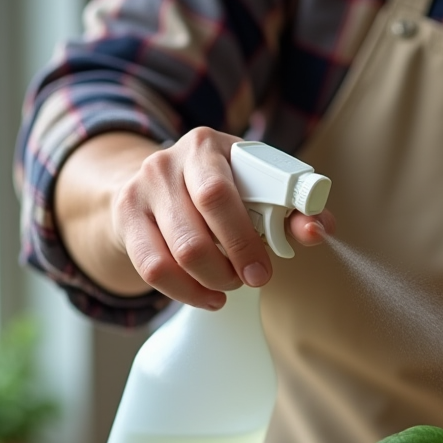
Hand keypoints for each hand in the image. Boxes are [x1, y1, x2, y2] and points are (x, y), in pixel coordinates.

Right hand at [103, 128, 333, 308]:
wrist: (162, 181)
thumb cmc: (226, 185)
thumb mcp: (258, 184)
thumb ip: (294, 207)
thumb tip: (317, 230)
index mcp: (206, 146)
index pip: (219, 195)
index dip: (244, 239)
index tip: (265, 270)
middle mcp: (166, 163)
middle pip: (195, 235)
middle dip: (230, 268)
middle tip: (252, 279)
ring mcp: (140, 191)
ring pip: (174, 257)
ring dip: (210, 282)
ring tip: (230, 284)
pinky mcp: (125, 219)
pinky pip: (152, 270)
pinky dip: (185, 292)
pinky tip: (208, 296)